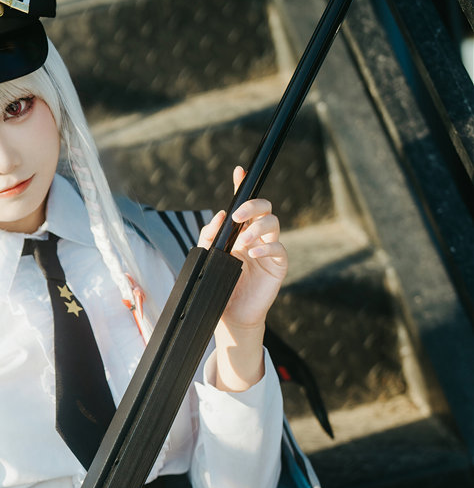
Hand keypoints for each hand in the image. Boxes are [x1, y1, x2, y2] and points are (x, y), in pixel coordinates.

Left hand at [199, 166, 288, 391]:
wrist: (229, 315)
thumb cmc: (220, 286)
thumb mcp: (209, 258)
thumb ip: (210, 237)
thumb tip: (219, 216)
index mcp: (240, 232)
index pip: (244, 205)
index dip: (243, 186)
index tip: (238, 172)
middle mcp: (256, 236)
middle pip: (264, 208)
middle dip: (253, 205)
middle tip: (238, 215)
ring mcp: (269, 249)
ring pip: (273, 224)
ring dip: (257, 227)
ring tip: (243, 241)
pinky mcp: (278, 265)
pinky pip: (278, 249)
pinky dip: (265, 248)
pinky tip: (252, 254)